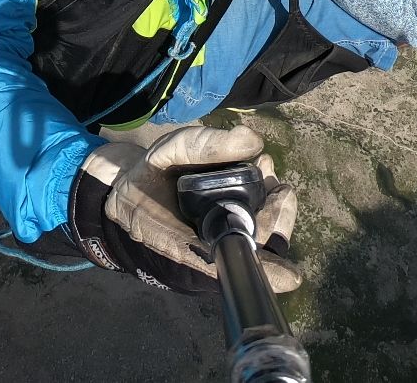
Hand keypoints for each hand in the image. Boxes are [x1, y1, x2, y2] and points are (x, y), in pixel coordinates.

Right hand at [64, 125, 298, 293]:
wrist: (124, 192)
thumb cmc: (145, 177)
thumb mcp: (165, 153)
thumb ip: (203, 145)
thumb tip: (252, 141)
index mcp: (182, 244)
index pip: (229, 264)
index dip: (263, 271)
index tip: (293, 276)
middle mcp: (204, 253)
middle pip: (252, 249)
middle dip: (275, 217)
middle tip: (279, 185)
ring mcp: (215, 247)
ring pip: (257, 240)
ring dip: (273, 209)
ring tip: (271, 175)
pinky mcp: (221, 236)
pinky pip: (253, 231)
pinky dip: (265, 207)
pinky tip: (265, 182)